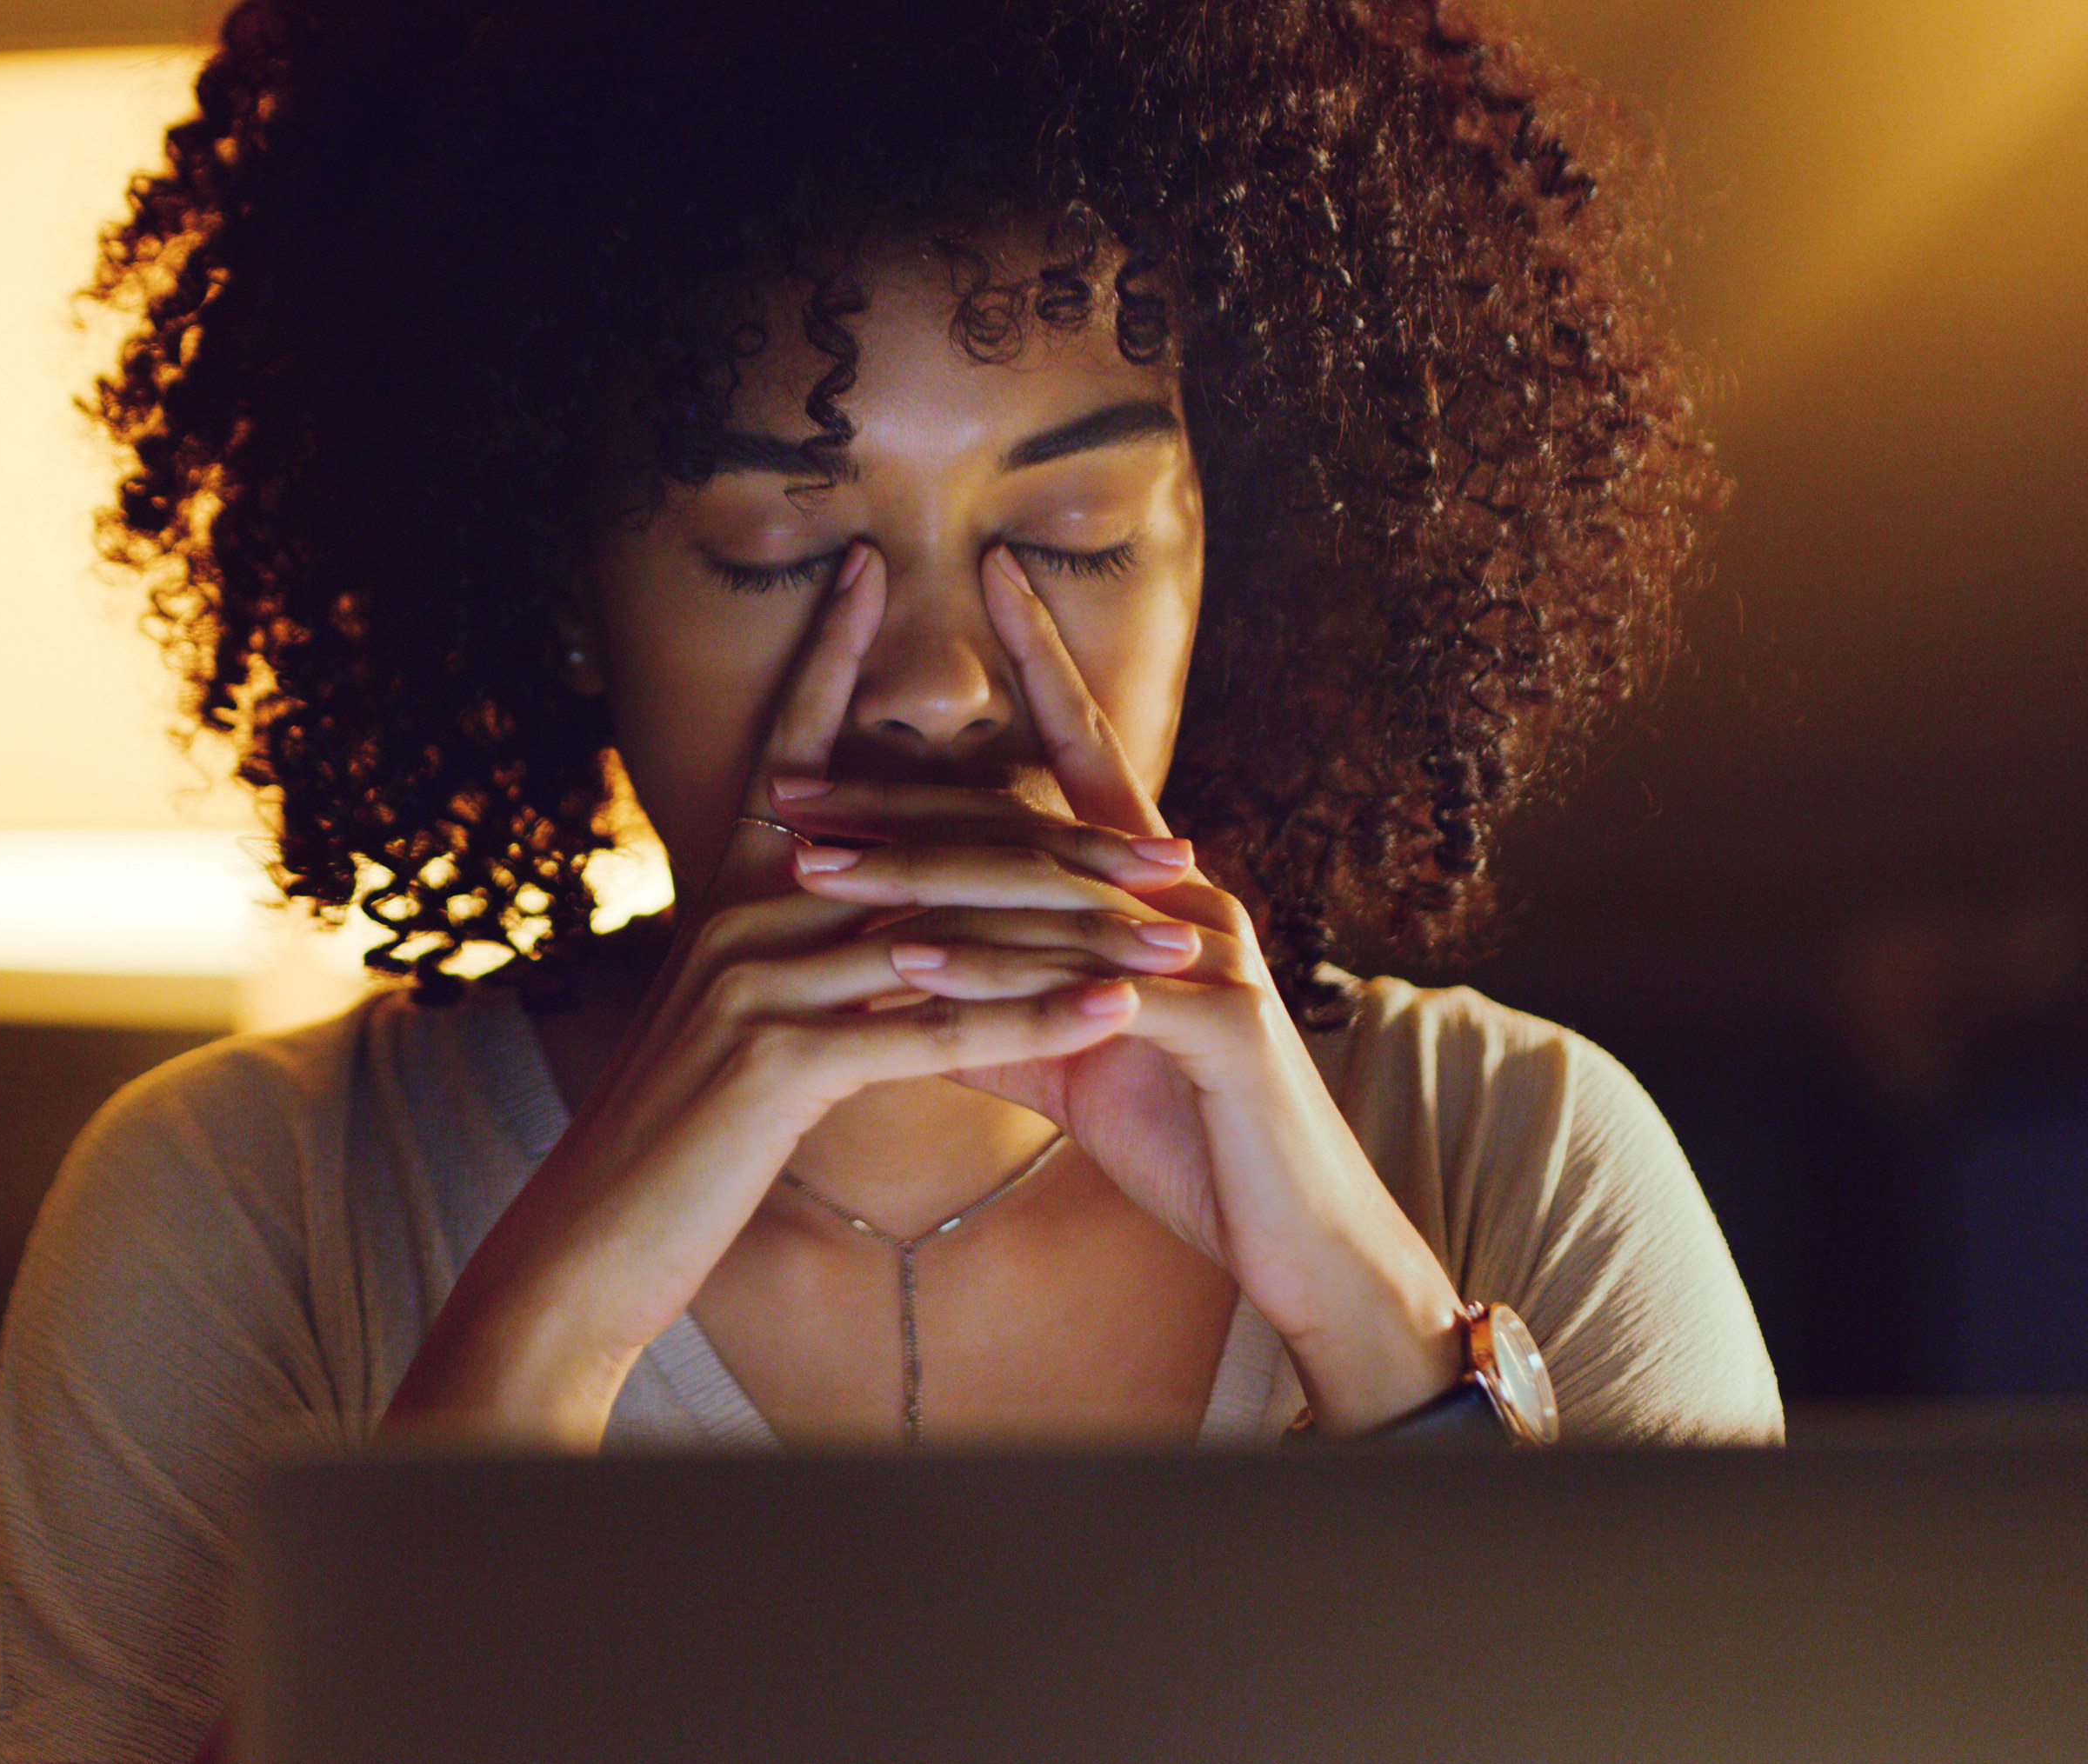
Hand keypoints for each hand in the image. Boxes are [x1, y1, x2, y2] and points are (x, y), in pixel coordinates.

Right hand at [384, 543, 1152, 1445]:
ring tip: (1182, 936)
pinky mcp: (778, 1060)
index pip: (790, 751)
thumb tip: (878, 932)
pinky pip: (933, 1028)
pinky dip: (1032, 1022)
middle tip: (1175, 846)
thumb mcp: (738, 1034)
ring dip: (1080, 941)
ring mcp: (755, 980)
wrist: (586, 1249)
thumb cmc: (676, 1150)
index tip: (874, 573)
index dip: (827, 660)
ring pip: (949, 936)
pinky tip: (1115, 1016)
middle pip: (929, 851)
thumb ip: (798, 966)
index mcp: (725, 897)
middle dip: (1063, 847)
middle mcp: (739, 916)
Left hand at [782, 548, 1470, 1432]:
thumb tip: (891, 967)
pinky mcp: (1220, 1027)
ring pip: (1047, 895)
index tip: (977, 576)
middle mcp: (1190, 895)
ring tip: (810, 868)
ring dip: (920, 877)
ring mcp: (1214, 952)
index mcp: (1156, 888)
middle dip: (903, 801)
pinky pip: (1083, 986)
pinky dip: (988, 975)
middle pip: (1030, 821)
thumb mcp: (1071, 1055)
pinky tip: (904, 965)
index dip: (1041, 658)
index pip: (1086, 750)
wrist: (1301, 1242)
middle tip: (786, 787)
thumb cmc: (1188, 1141)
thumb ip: (994, 998)